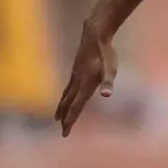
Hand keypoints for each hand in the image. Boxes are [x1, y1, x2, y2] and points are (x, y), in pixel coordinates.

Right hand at [54, 18, 117, 136]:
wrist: (94, 34)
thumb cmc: (105, 53)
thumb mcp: (111, 68)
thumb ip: (108, 82)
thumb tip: (106, 95)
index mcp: (85, 85)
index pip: (76, 107)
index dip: (70, 120)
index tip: (65, 132)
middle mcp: (77, 82)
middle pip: (68, 104)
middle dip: (65, 118)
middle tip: (62, 130)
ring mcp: (75, 76)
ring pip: (65, 96)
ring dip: (61, 108)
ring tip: (57, 117)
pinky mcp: (75, 70)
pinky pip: (67, 88)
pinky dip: (64, 97)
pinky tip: (65, 98)